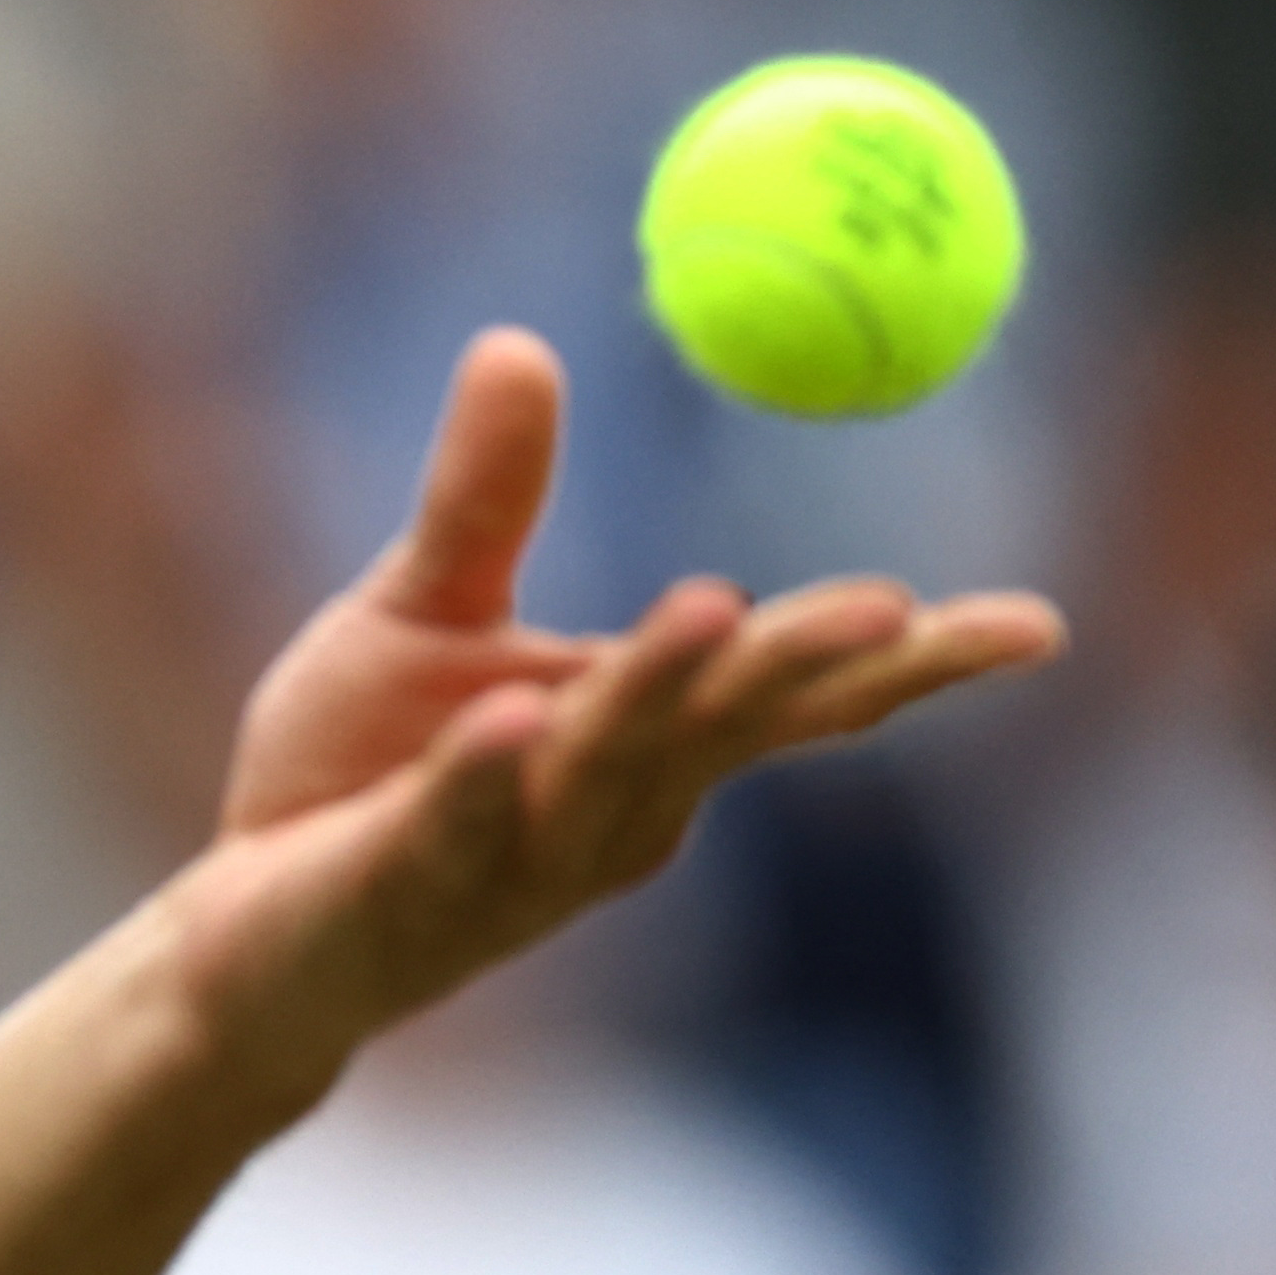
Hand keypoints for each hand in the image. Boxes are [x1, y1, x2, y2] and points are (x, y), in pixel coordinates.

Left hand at [176, 329, 1063, 1100]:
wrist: (240, 932)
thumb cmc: (358, 775)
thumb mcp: (423, 612)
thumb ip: (486, 499)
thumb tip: (519, 342)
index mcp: (643, 744)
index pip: (793, 699)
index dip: (909, 663)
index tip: (1035, 626)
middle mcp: (609, 813)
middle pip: (724, 731)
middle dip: (802, 667)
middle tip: (890, 606)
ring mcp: (513, 863)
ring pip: (601, 772)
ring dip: (660, 695)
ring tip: (713, 607)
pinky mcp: (403, 895)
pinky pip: (455, 832)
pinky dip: (485, 777)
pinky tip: (502, 718)